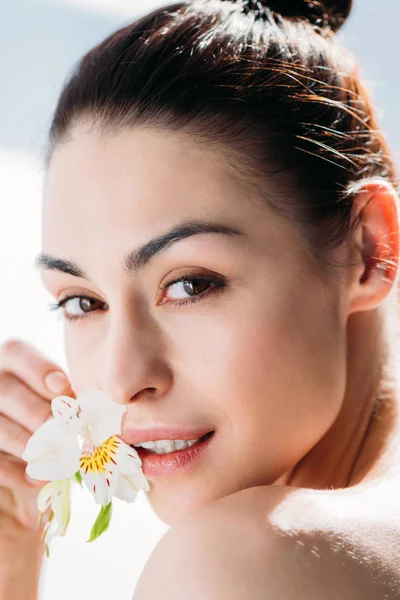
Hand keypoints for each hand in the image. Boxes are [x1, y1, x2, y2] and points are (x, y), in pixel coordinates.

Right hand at [0, 338, 74, 539]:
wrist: (27, 441)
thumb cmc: (53, 414)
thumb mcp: (56, 396)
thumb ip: (65, 396)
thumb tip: (93, 407)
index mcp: (10, 359)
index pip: (16, 352)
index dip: (39, 369)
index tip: (63, 389)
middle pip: (5, 391)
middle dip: (38, 413)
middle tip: (65, 432)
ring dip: (29, 445)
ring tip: (57, 461)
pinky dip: (14, 472)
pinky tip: (37, 480)